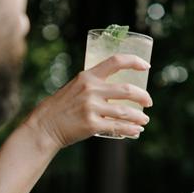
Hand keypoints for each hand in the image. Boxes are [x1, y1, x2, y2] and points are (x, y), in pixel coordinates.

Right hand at [25, 54, 151, 149]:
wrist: (45, 125)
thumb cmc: (63, 106)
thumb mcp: (75, 87)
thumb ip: (94, 85)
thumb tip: (119, 90)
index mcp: (88, 77)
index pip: (115, 61)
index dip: (134, 61)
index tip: (146, 66)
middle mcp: (90, 90)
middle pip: (127, 90)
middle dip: (143, 96)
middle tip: (148, 102)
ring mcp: (91, 107)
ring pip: (125, 111)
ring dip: (140, 116)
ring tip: (144, 120)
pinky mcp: (91, 124)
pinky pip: (117, 126)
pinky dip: (131, 129)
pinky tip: (137, 130)